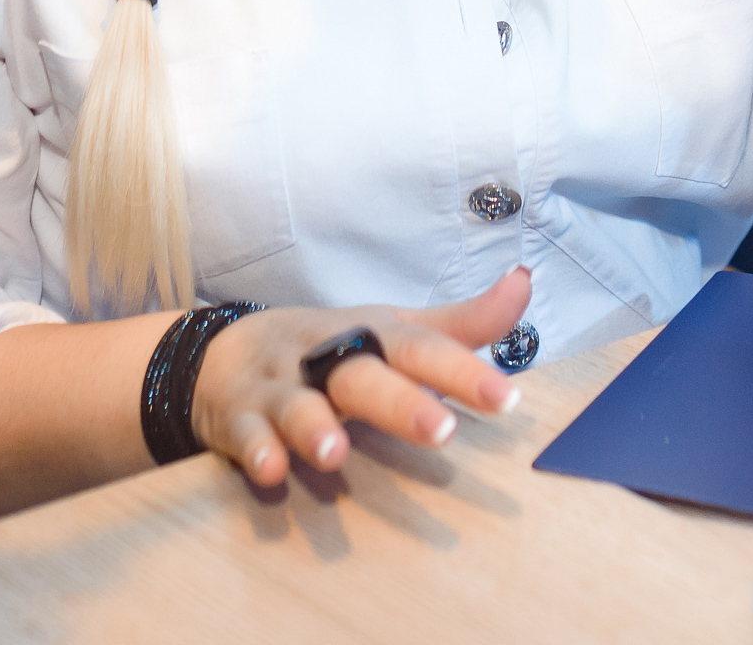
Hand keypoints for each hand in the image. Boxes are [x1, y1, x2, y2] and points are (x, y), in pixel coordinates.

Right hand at [189, 267, 530, 486]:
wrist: (227, 354)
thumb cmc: (331, 348)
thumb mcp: (394, 330)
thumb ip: (461, 323)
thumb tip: (525, 283)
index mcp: (371, 335)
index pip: (421, 349)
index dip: (462, 370)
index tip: (506, 398)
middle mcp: (327, 355)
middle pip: (363, 374)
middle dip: (400, 403)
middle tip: (441, 430)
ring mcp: (280, 385)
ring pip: (297, 403)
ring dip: (314, 426)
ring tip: (336, 455)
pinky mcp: (238, 416)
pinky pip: (245, 433)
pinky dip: (256, 450)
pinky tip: (270, 469)